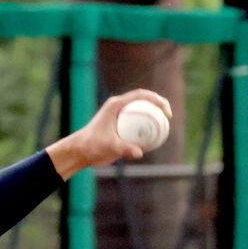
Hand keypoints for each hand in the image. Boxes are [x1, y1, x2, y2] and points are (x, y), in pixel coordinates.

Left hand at [47, 89, 171, 179]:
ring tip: (166, 125)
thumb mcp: (109, 146)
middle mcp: (119, 108)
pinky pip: (138, 124)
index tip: (165, 109)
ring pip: (142, 113)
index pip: (140, 95)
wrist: (79, 153)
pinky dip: (148, 128)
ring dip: (155, 116)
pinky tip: (157, 136)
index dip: (155, 99)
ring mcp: (120, 118)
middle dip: (159, 105)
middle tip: (168, 117)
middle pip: (144, 101)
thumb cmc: (91, 146)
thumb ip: (124, 148)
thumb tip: (140, 153)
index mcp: (116, 105)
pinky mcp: (120, 128)